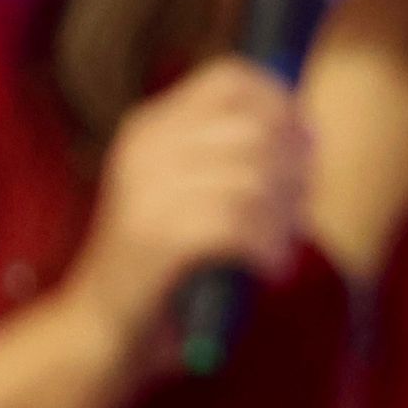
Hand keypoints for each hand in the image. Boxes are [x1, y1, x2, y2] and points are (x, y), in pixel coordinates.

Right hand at [61, 58, 310, 371]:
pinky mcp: (154, 237)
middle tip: (298, 208)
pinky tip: (269, 268)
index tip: (306, 141)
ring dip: (286, 216)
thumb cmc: (164, 264)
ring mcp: (145, 190)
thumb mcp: (190, 192)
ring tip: (282, 244)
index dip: (283, 102)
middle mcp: (144, 147)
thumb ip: (236, 156)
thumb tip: (308, 130)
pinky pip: (240, 224)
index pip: (231, 77)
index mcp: (151, 126)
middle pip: (257, 128)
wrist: (99, 330)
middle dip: (296, 169)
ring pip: (255, 178)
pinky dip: (269, 247)